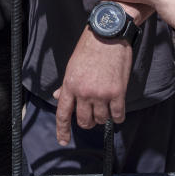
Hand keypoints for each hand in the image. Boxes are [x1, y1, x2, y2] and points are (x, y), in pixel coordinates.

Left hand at [52, 27, 132, 144]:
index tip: (63, 140)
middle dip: (87, 121)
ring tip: (104, 105)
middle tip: (91, 114)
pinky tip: (116, 110)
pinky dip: (117, 116)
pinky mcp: (117, 93)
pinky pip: (117, 115)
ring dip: (102, 117)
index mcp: (70, 85)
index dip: (62, 130)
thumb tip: (57, 96)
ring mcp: (101, 94)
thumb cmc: (89, 48)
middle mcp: (84, 92)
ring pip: (101, 119)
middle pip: (83, 120)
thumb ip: (66, 85)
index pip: (63, 113)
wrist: (108, 35)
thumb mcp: (72, 66)